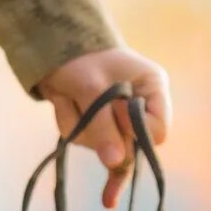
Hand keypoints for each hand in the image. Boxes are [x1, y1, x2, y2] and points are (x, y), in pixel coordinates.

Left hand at [36, 49, 171, 208]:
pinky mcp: (98, 126)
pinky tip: (65, 103)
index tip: (114, 112)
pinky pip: (85, 142)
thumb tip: (116, 161)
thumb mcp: (91, 88)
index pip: (158, 132)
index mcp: (153, 89)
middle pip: (128, 146)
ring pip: (102, 146)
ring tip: (70, 95)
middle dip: (100, 129)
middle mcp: (140, 107)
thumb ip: (104, 124)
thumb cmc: (80, 59)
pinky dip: (71, 126)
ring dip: (79, 123)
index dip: (135, 131)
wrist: (53, 49)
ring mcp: (118, 119)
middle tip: (84, 101)